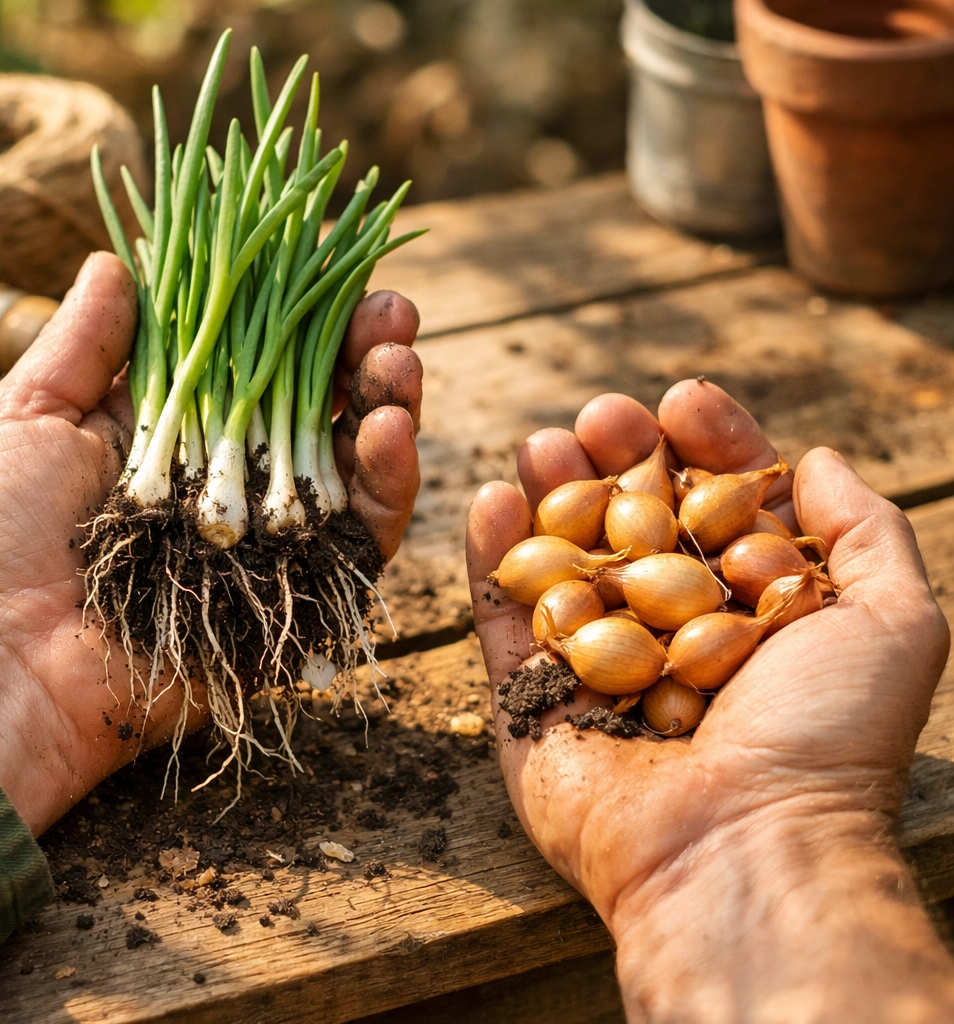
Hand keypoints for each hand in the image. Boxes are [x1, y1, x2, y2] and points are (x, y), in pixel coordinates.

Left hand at [0, 252, 421, 835]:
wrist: (6, 661)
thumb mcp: (30, 416)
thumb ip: (86, 341)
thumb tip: (116, 257)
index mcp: (182, 428)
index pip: (263, 357)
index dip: (303, 312)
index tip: (332, 262)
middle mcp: (240, 476)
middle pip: (325, 403)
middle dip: (366, 351)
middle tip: (393, 313)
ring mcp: (280, 532)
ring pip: (360, 461)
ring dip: (391, 403)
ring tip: (399, 360)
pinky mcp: (308, 589)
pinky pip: (369, 532)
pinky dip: (391, 480)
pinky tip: (390, 430)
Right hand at [468, 382, 953, 1021]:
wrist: (742, 853)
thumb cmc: (826, 739)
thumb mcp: (894, 622)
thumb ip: (866, 532)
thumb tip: (818, 458)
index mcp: (747, 608)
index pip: (719, 503)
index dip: (703, 446)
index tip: (681, 400)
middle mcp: (668, 629)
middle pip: (632, 521)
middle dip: (616, 459)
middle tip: (600, 416)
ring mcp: (595, 661)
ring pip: (562, 557)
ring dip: (550, 493)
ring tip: (544, 444)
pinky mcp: (530, 698)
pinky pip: (501, 617)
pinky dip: (490, 556)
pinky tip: (493, 497)